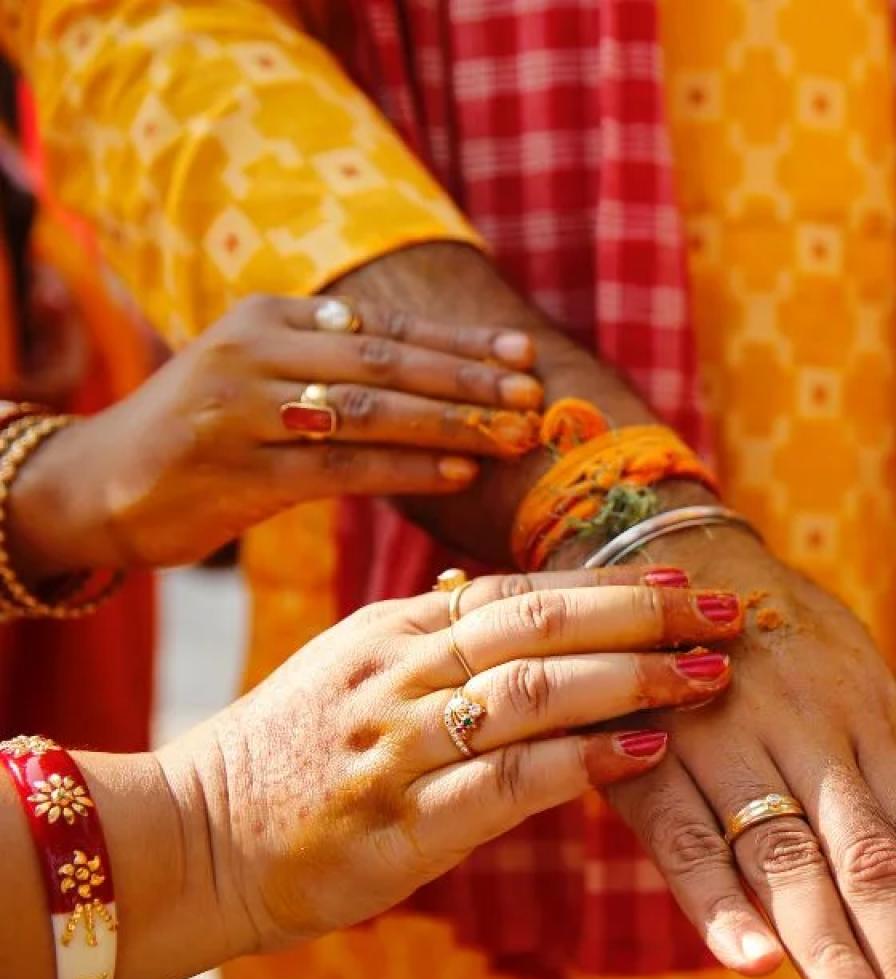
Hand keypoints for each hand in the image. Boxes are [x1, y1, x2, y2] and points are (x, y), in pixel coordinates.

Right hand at [9, 293, 546, 578]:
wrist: (100, 484)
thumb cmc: (207, 431)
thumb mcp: (265, 374)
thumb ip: (340, 364)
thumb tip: (451, 369)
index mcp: (269, 316)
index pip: (384, 326)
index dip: (460, 341)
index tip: (525, 354)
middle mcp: (255, 353)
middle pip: (387, 364)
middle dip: (470, 381)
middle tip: (535, 396)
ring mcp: (243, 414)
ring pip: (370, 414)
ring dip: (452, 425)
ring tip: (513, 437)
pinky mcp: (239, 475)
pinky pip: (342, 470)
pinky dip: (406, 470)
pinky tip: (458, 474)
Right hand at [178, 566, 741, 953]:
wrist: (184, 842)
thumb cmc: (285, 760)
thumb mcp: (352, 672)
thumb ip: (435, 642)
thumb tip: (519, 608)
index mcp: (392, 635)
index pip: (519, 592)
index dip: (611, 585)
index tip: (688, 578)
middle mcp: (398, 677)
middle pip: (541, 625)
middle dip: (645, 616)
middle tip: (729, 610)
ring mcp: (397, 748)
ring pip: (534, 692)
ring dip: (633, 679)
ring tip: (709, 675)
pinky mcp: (398, 827)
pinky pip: (505, 782)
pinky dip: (581, 762)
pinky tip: (644, 751)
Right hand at [599, 529, 895, 978]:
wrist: (670, 549)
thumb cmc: (777, 641)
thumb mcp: (850, 689)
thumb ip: (879, 783)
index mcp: (871, 727)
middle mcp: (816, 737)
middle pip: (872, 863)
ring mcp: (734, 742)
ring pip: (790, 859)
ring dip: (831, 952)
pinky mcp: (651, 753)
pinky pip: (686, 833)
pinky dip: (716, 899)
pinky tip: (749, 963)